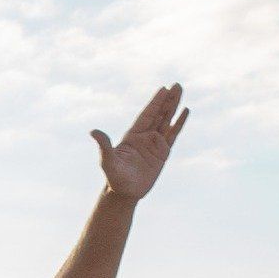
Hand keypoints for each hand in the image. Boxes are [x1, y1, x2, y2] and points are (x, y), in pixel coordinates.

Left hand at [91, 84, 187, 200]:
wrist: (125, 192)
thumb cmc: (114, 177)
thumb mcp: (108, 161)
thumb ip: (104, 145)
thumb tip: (93, 132)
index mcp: (133, 135)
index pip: (146, 115)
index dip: (155, 103)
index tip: (163, 89)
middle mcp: (145, 136)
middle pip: (159, 114)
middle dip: (167, 100)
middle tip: (176, 85)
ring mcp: (155, 144)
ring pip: (167, 121)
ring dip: (174, 107)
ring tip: (180, 91)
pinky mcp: (163, 153)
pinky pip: (173, 135)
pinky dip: (179, 123)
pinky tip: (185, 111)